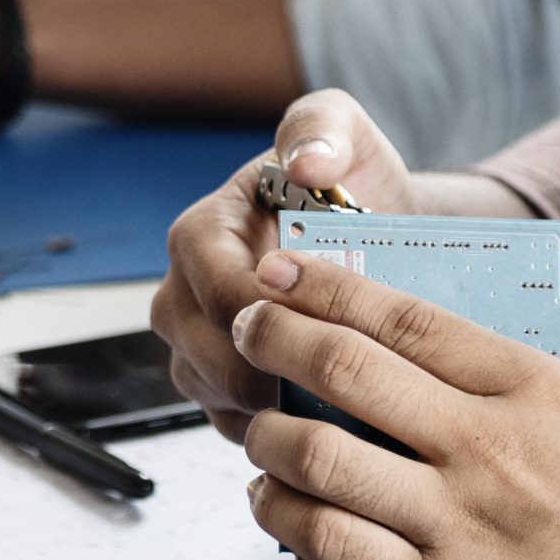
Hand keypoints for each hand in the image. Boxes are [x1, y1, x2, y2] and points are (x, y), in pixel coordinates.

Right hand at [149, 90, 421, 442]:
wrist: (376, 233)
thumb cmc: (352, 183)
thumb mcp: (344, 134)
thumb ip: (322, 128)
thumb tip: (307, 160)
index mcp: (200, 234)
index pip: (214, 286)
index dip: (264, 313)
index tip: (322, 325)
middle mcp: (182, 293)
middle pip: (202, 353)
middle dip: (266, 372)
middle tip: (334, 382)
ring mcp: (195, 345)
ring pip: (213, 396)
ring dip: (270, 410)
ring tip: (334, 406)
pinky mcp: (218, 388)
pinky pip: (231, 424)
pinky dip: (274, 432)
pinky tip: (324, 423)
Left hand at [230, 248, 559, 559]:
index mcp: (542, 394)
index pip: (410, 319)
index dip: (333, 285)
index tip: (290, 268)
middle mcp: (485, 448)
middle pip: (347, 368)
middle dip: (277, 334)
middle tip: (248, 323)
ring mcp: (452, 523)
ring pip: (318, 455)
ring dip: (269, 434)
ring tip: (254, 426)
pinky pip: (327, 541)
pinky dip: (283, 517)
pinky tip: (272, 507)